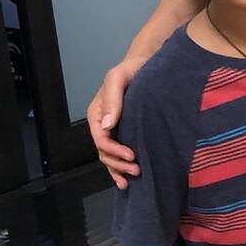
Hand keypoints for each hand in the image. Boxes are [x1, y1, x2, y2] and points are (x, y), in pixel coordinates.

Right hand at [87, 57, 146, 187]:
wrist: (148, 66)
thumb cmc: (133, 69)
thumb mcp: (119, 78)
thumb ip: (112, 99)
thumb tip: (107, 125)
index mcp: (98, 113)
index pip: (101, 138)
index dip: (114, 150)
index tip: (132, 155)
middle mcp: (104, 124)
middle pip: (104, 152)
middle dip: (118, 164)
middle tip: (137, 170)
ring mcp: (115, 130)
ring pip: (110, 157)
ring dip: (120, 169)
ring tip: (136, 176)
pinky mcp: (127, 133)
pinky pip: (119, 155)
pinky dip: (121, 168)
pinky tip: (128, 180)